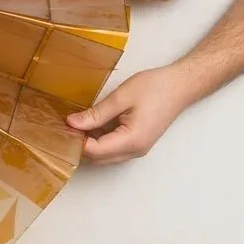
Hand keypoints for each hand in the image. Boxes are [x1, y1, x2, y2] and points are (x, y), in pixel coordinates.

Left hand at [66, 64, 205, 164]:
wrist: (180, 86)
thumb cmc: (155, 88)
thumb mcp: (121, 97)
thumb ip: (96, 113)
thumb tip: (72, 123)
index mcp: (131, 141)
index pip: (94, 151)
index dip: (76, 140)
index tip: (63, 125)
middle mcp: (135, 151)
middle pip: (98, 158)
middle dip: (80, 144)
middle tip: (66, 125)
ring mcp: (137, 149)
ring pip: (105, 155)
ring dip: (90, 142)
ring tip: (77, 123)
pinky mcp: (137, 143)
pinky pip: (113, 148)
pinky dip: (100, 139)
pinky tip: (92, 123)